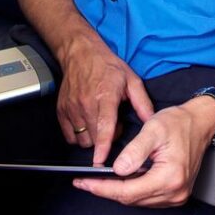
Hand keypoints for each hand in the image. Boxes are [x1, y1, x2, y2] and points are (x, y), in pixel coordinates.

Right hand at [56, 38, 153, 164]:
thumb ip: (142, 102)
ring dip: (93, 139)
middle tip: (113, 125)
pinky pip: (70, 136)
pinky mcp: (62, 111)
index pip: (104, 126)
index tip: (101, 161)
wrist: (81, 53)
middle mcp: (86, 103)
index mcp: (105, 96)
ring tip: (100, 123)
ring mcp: (71, 108)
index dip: (103, 146)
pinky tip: (88, 123)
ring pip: (82, 140)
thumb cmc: (108, 66)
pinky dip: (80, 135)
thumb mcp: (131, 80)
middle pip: (94, 138)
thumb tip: (152, 121)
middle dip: (106, 140)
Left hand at [71, 96, 214, 206]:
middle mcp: (175, 192)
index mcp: (170, 177)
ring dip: (117, 191)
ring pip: (138, 200)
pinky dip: (131, 189)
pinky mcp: (176, 193)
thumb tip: (117, 169)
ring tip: (98, 180)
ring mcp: (177, 195)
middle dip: (106, 190)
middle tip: (84, 181)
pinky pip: (147, 197)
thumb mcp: (153, 129)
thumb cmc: (179, 123)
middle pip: (131, 199)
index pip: (128, 191)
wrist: (201, 122)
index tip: (84, 183)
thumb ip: (134, 150)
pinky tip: (119, 180)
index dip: (103, 188)